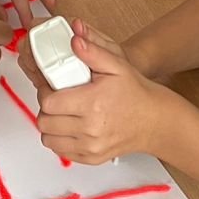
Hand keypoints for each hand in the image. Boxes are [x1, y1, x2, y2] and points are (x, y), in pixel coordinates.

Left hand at [36, 21, 176, 163]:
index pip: (48, 102)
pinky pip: (61, 151)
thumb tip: (75, 40)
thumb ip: (93, 52)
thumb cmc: (135, 94)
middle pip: (45, 121)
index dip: (44, 92)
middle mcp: (90, 129)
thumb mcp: (116, 65)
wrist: (154, 121)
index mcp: (92, 104)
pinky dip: (60, 139)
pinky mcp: (91, 158)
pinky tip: (69, 127)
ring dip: (50, 125)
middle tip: (56, 98)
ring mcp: (90, 146)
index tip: (50, 86)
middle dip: (46, 108)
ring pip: (49, 139)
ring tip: (61, 113)